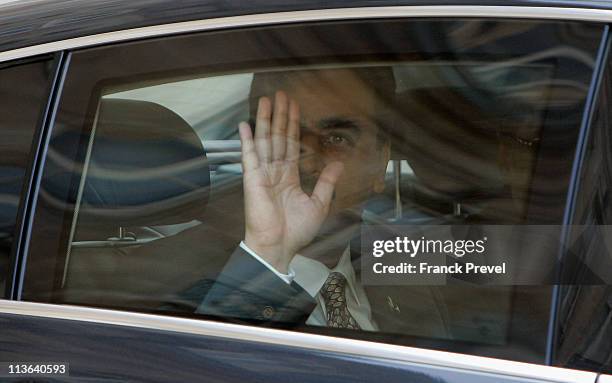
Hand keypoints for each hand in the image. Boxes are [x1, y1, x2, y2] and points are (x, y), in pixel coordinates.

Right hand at [239, 91, 343, 272]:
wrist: (279, 246)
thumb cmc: (296, 231)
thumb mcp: (319, 204)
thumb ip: (327, 182)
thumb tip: (338, 164)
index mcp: (289, 177)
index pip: (291, 145)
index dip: (294, 126)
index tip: (295, 108)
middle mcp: (275, 172)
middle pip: (278, 137)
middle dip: (280, 116)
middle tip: (281, 95)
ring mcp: (262, 174)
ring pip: (265, 141)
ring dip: (265, 120)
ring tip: (266, 100)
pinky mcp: (252, 179)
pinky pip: (249, 156)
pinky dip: (246, 140)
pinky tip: (245, 125)